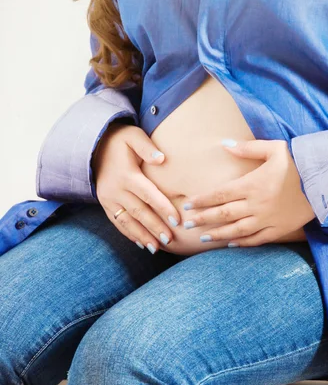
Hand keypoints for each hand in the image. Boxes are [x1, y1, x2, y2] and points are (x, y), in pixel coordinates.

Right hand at [92, 122, 180, 252]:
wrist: (93, 147)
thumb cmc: (120, 141)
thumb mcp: (132, 136)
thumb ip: (147, 146)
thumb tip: (161, 159)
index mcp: (127, 175)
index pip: (148, 195)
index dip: (163, 208)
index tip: (177, 220)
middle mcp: (116, 190)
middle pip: (139, 212)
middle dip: (155, 227)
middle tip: (170, 240)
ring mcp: (108, 199)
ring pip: (127, 221)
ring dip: (142, 236)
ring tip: (156, 249)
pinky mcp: (105, 205)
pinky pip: (118, 222)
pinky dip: (130, 234)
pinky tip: (142, 243)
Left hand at [182, 139, 315, 246]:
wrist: (327, 181)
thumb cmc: (299, 162)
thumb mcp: (274, 148)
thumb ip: (247, 147)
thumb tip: (223, 144)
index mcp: (253, 184)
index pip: (220, 194)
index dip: (202, 200)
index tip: (188, 205)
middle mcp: (257, 204)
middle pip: (223, 214)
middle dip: (203, 219)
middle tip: (187, 224)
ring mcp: (267, 219)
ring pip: (237, 230)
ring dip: (218, 235)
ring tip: (202, 238)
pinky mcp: (279, 229)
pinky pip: (257, 239)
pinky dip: (242, 243)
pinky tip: (230, 244)